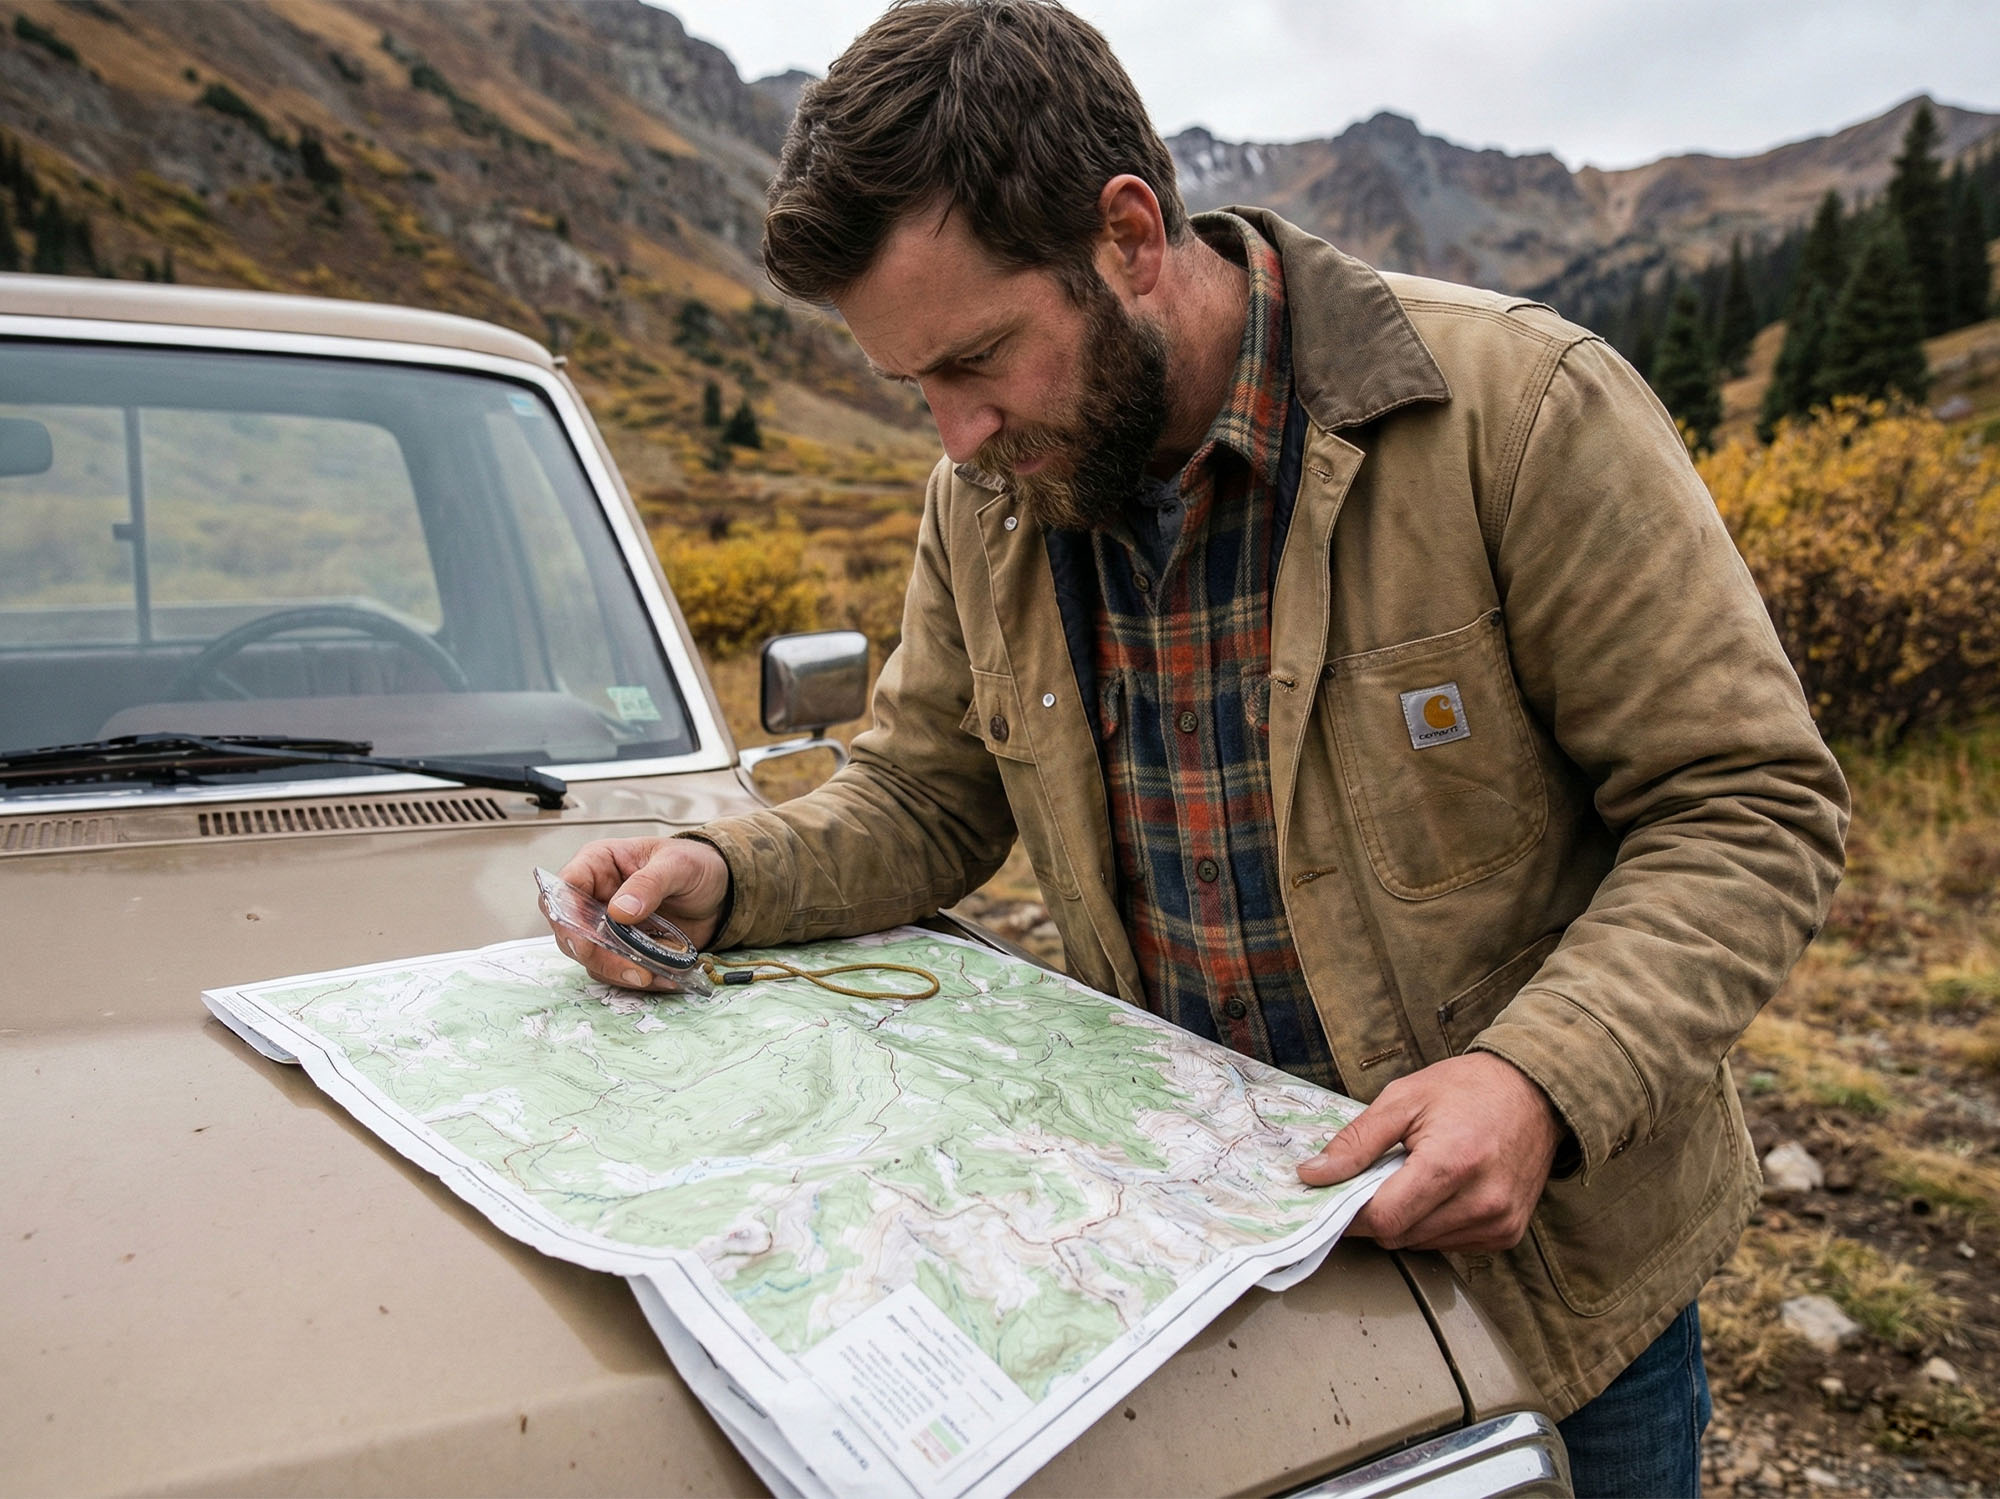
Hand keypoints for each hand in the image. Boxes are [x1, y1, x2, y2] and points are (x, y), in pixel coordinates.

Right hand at [551, 836, 731, 988]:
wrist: (720, 891)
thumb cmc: (695, 865)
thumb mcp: (678, 865)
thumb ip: (649, 884)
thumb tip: (620, 911)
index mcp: (598, 864)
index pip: (564, 887)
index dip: (565, 914)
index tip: (584, 938)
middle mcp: (595, 897)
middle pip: (570, 930)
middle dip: (594, 953)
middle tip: (627, 967)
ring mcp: (608, 926)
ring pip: (592, 957)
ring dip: (618, 971)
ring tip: (652, 975)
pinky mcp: (625, 949)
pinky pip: (618, 970)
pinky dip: (638, 979)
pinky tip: (664, 978)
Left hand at [1296, 1053, 1563, 1253]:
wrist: (1535, 1093)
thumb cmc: (1467, 1089)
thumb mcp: (1403, 1099)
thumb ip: (1356, 1141)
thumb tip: (1312, 1176)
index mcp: (1452, 1164)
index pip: (1384, 1218)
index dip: (1350, 1211)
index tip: (1333, 1194)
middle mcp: (1481, 1202)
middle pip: (1399, 1236)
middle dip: (1375, 1211)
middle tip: (1376, 1176)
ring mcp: (1498, 1224)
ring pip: (1420, 1244)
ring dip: (1404, 1219)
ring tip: (1414, 1177)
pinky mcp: (1507, 1235)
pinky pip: (1448, 1245)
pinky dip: (1430, 1224)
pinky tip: (1440, 1192)